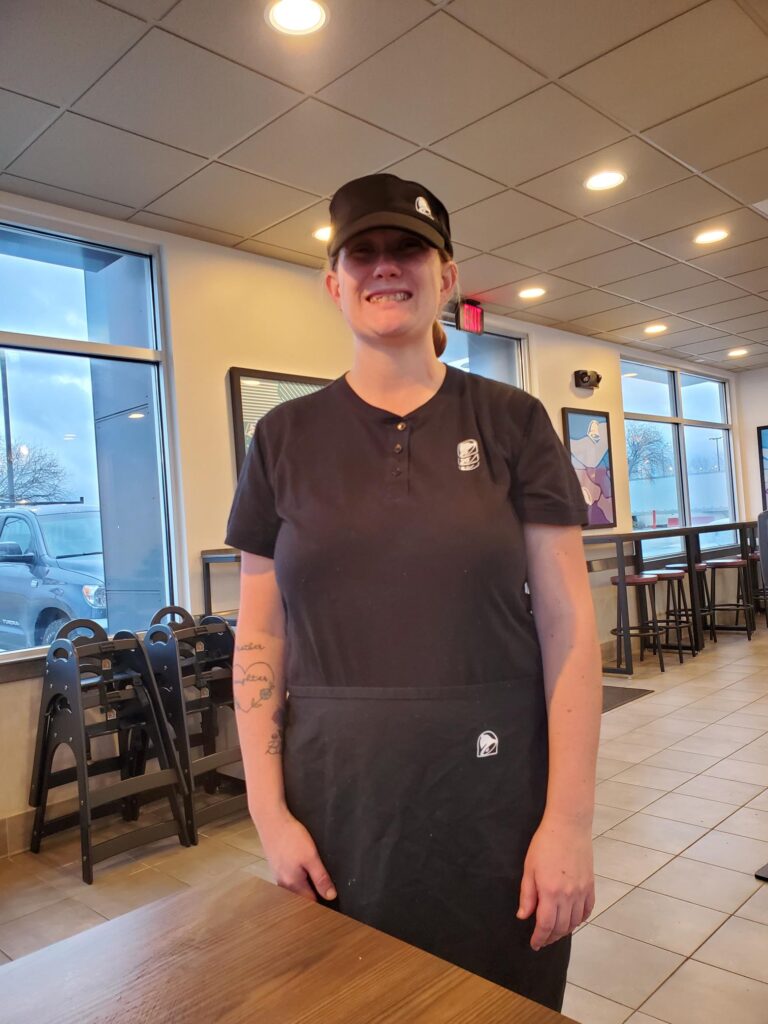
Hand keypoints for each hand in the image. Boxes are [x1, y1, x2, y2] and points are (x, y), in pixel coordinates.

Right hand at [256, 810, 336, 902]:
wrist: (271, 820)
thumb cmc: (291, 837)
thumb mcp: (311, 857)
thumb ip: (320, 878)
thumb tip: (330, 896)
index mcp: (292, 884)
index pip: (310, 901)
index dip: (322, 900)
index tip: (332, 898)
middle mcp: (283, 883)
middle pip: (301, 895)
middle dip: (313, 892)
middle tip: (326, 887)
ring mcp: (277, 874)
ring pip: (295, 885)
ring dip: (305, 883)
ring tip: (315, 876)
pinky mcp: (276, 865)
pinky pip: (289, 876)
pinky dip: (298, 875)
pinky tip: (302, 865)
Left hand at [516, 816, 593, 950]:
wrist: (568, 826)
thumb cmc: (545, 844)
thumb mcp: (529, 868)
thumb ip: (527, 895)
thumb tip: (523, 916)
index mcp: (550, 892)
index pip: (546, 925)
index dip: (539, 938)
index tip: (534, 944)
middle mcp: (569, 895)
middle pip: (561, 927)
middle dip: (551, 937)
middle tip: (543, 939)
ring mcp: (582, 892)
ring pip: (575, 922)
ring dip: (565, 931)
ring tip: (555, 932)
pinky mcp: (591, 886)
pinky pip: (587, 910)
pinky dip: (580, 919)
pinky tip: (572, 919)